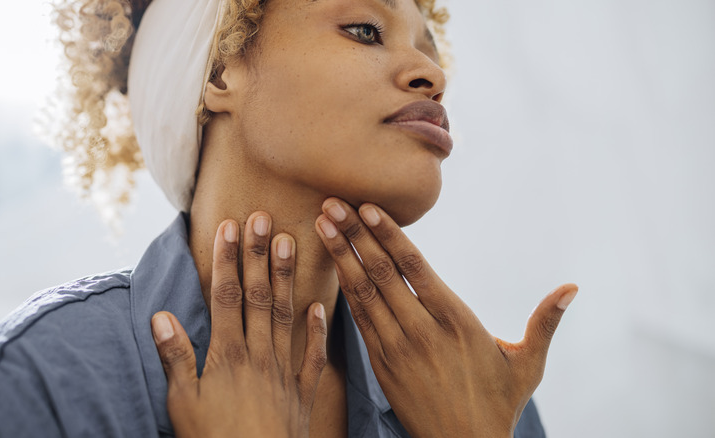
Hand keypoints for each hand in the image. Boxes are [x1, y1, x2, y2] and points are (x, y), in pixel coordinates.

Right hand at [151, 213, 327, 437]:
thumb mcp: (183, 405)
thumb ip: (175, 359)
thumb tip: (161, 316)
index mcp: (227, 356)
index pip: (227, 296)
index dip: (228, 260)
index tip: (230, 227)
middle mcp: (258, 356)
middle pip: (258, 297)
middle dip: (259, 256)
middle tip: (264, 218)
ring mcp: (284, 372)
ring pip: (286, 315)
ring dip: (286, 278)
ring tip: (290, 242)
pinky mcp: (303, 392)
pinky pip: (315, 356)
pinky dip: (319, 330)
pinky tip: (322, 305)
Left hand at [315, 198, 577, 437]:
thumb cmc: (498, 404)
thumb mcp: (528, 363)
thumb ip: (545, 322)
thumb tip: (573, 288)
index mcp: (455, 320)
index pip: (414, 267)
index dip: (388, 234)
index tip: (367, 207)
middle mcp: (421, 330)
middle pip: (382, 273)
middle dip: (354, 235)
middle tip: (332, 203)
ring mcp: (397, 348)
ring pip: (364, 293)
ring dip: (342, 257)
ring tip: (323, 225)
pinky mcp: (382, 365)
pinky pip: (359, 320)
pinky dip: (345, 291)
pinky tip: (334, 266)